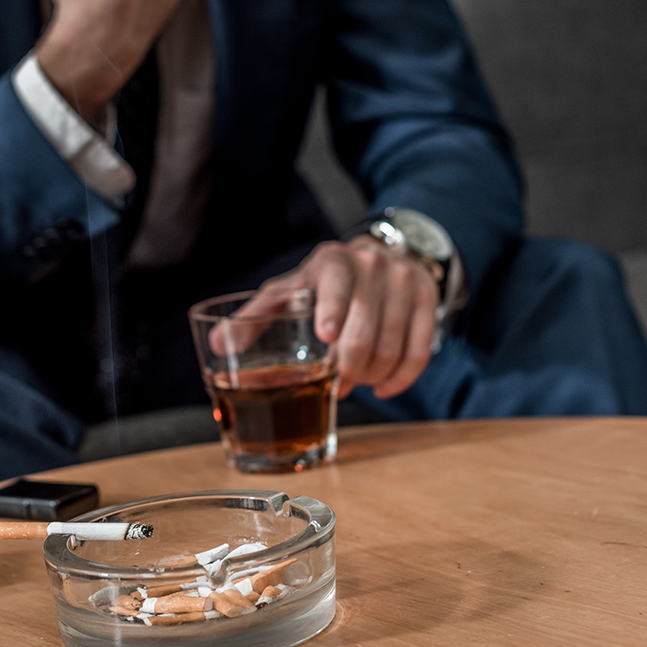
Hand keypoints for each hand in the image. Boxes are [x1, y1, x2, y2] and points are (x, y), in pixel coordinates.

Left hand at [256, 237, 439, 398]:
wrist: (375, 259)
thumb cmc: (319, 285)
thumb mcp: (286, 292)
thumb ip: (253, 318)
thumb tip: (218, 346)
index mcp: (331, 260)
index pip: (335, 281)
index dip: (332, 309)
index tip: (325, 337)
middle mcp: (371, 264)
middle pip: (364, 331)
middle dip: (347, 369)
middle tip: (336, 386)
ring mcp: (403, 279)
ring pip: (391, 347)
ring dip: (371, 377)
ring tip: (354, 383)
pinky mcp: (428, 298)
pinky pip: (419, 352)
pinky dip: (400, 378)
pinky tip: (382, 387)